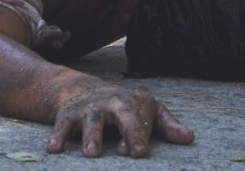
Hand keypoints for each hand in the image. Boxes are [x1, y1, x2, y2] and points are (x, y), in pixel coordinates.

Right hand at [48, 86, 193, 157]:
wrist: (82, 89)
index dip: (139, 134)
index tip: (140, 152)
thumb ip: (167, 125)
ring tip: (92, 155)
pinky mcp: (68, 116)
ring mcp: (89, 109)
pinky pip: (61, 126)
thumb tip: (190, 138)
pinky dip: (58, 137)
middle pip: (122, 114)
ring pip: (91, 121)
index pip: (140, 119)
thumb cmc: (122, 106)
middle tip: (130, 153)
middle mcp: (111, 104)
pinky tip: (54, 150)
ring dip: (92, 137)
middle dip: (128, 131)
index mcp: (132, 103)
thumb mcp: (145, 110)